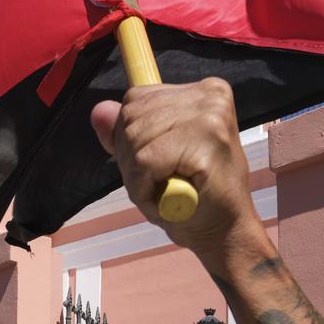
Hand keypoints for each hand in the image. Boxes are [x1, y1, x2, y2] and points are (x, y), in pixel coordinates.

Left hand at [90, 78, 265, 263]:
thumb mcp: (152, 159)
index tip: (155, 165)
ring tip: (167, 191)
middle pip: (132, 116)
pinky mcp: (207, 138)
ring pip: (135, 138)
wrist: (225, 232)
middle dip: (132, 158)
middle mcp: (209, 94)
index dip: (130, 139)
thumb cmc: (192, 197)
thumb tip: (98, 110)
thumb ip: (125, 133)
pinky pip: (144, 160)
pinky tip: (168, 197)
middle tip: (162, 183)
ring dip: (139, 177)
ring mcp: (210, 113)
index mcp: (203, 91)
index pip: (135, 99)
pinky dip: (144, 187)